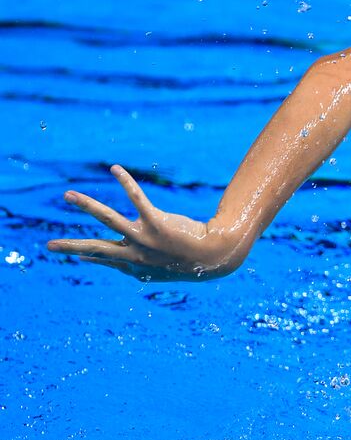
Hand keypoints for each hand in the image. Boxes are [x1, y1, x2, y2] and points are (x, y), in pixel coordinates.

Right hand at [47, 165, 240, 281]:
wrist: (214, 257)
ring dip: (86, 205)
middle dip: (70, 246)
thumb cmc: (188, 262)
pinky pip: (137, 198)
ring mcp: (143, 238)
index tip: (76, 255)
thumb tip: (125, 263)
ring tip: (67, 195)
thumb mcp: (160, 270)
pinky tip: (115, 169)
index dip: (89, 257)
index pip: (104, 260)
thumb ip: (138, 268)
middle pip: (95, 249)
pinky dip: (125, 182)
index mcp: (134, 265)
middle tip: (47, 246)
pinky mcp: (156, 222)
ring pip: (107, 219)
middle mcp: (133, 253)